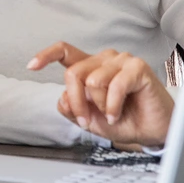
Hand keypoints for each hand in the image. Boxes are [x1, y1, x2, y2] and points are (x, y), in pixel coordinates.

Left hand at [28, 42, 172, 146]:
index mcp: (90, 67)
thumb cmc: (124, 120)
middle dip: (76, 102)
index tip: (31, 66)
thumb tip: (63, 98)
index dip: (46, 55)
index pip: (64, 51)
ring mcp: (121, 61)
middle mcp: (103, 59)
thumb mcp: (90, 120)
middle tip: (86, 120)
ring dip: (99, 106)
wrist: (152, 131)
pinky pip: (114, 86)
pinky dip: (112, 106)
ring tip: (111, 114)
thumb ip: (72, 108)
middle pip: (73, 73)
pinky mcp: (137, 68)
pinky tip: (118, 114)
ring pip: (92, 81)